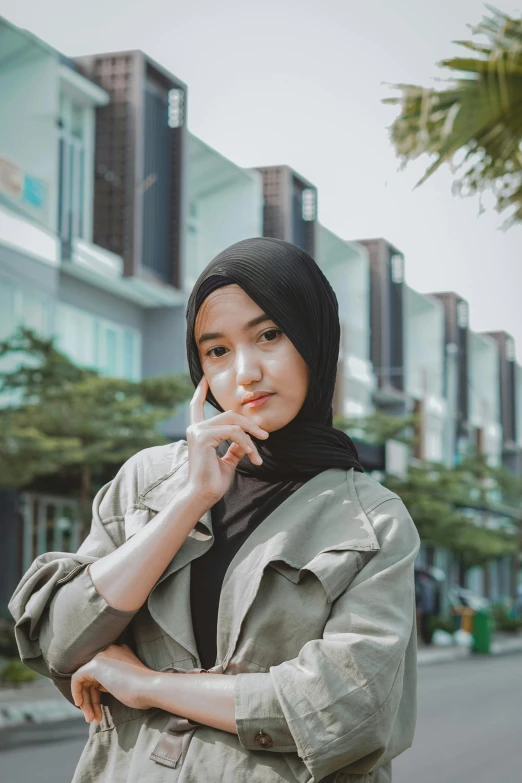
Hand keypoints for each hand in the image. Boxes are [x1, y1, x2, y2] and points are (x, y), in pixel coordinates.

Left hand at [71, 644, 154, 722]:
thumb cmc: (143, 691)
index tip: (99, 709)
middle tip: (94, 718)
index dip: (97, 693)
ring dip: (87, 702)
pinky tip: (81, 705)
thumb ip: (112, 680)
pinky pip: (77, 678)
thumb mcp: (126, 683)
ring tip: (91, 719)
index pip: (101, 673)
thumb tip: (97, 688)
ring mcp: (103, 656)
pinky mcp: (95, 664)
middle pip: (92, 678)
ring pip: (85, 681)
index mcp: (120, 652)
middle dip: (91, 700)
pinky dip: (76, 692)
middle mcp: (110, 651)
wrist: (149, 688)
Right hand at [186, 376, 268, 504]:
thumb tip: (245, 440)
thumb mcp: (228, 460)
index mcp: (199, 433)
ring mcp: (198, 431)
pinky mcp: (203, 437)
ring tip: (257, 455)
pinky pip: (233, 433)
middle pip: (229, 415)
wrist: (203, 495)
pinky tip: (252, 456)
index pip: (197, 407)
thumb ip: (234, 447)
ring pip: (233, 422)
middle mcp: (196, 429)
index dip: (201, 392)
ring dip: (251, 437)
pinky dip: (246, 443)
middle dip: (249, 425)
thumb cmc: (213, 481)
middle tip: (265, 436)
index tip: (205, 380)